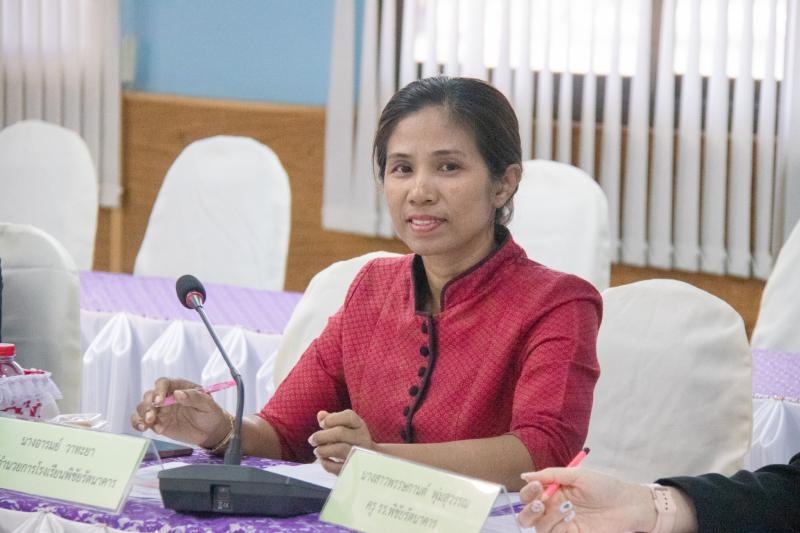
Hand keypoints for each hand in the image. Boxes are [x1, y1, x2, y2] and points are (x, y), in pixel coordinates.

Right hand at [131, 377, 230, 448]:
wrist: (210, 431)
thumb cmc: (210, 413)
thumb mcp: (207, 404)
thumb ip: (194, 397)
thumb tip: (178, 394)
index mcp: (179, 386)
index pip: (163, 383)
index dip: (159, 390)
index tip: (160, 400)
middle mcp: (166, 396)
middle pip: (149, 395)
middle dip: (148, 405)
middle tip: (152, 417)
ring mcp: (160, 410)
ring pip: (142, 408)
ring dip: (142, 415)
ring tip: (148, 425)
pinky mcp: (157, 422)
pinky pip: (141, 420)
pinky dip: (138, 424)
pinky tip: (144, 429)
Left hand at [308, 409, 374, 473]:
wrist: (368, 461)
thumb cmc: (350, 440)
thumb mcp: (345, 427)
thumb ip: (331, 419)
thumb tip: (321, 415)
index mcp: (359, 426)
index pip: (349, 416)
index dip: (332, 418)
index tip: (322, 423)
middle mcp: (362, 439)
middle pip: (340, 433)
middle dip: (321, 436)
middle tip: (312, 440)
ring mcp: (359, 455)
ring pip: (339, 449)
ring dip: (322, 450)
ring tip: (317, 450)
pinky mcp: (353, 469)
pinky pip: (336, 467)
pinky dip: (325, 463)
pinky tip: (323, 460)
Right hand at [517, 467, 655, 532]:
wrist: (628, 505)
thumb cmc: (605, 486)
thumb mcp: (578, 475)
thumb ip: (551, 475)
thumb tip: (525, 476)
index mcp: (552, 491)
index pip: (529, 494)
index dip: (528, 492)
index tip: (537, 486)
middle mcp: (553, 509)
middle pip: (527, 515)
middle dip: (529, 509)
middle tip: (541, 503)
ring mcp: (562, 525)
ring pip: (539, 527)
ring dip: (549, 517)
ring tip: (568, 509)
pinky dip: (558, 526)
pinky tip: (571, 517)